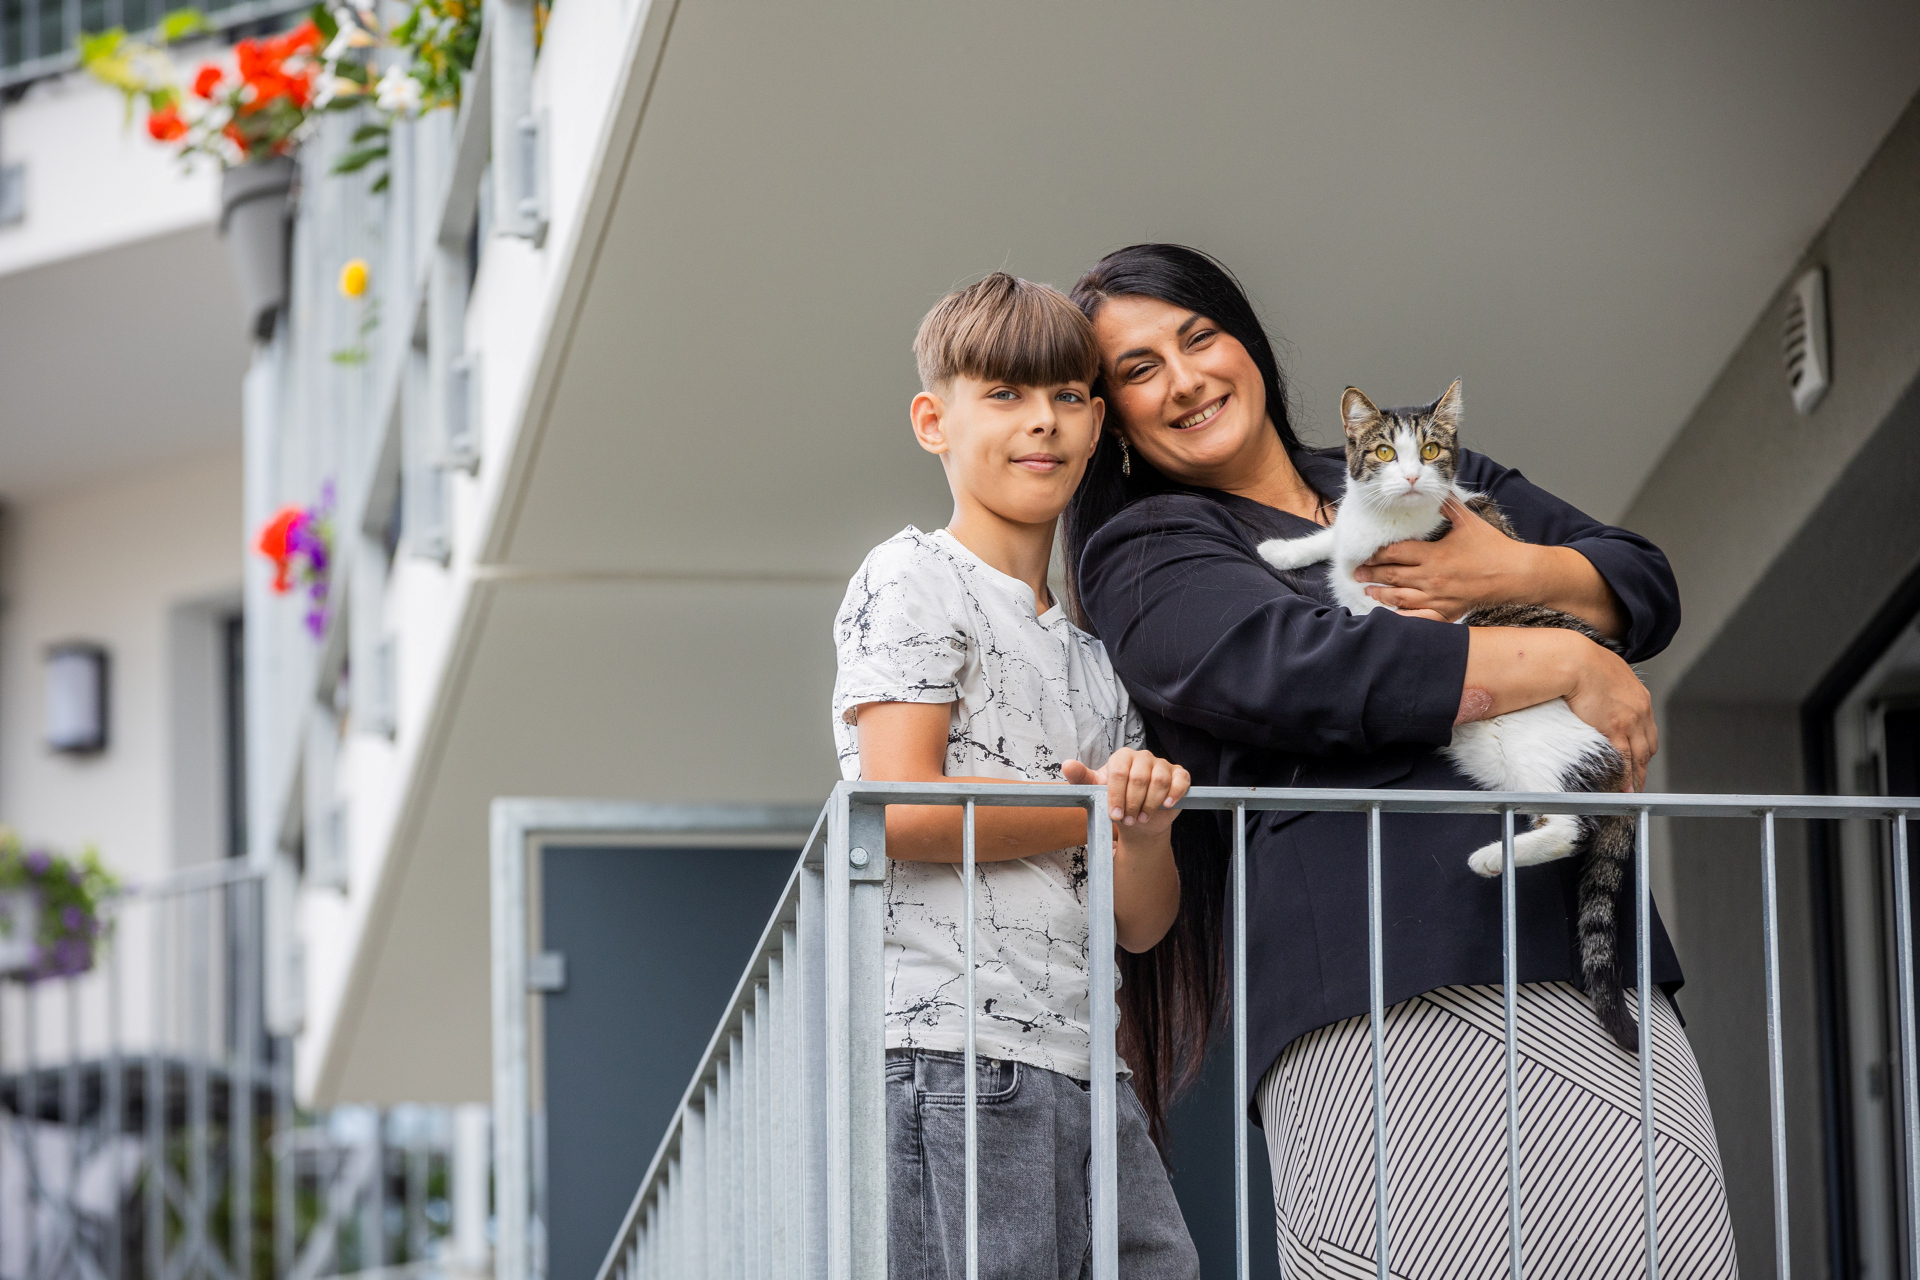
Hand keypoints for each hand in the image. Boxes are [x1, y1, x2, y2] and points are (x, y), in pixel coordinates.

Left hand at [1063, 749, 1190, 838]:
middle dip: (1132, 804)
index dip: (1116, 796)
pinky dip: (1174, 794)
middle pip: (1139, 779)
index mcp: (1122, 757)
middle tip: (1128, 820)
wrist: (1138, 817)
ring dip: (1150, 804)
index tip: (1115, 815)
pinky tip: (1166, 805)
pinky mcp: (1179, 774)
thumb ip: (1081, 778)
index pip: (1119, 773)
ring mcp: (1162, 765)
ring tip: (1142, 817)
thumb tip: (1067, 765)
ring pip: (1159, 781)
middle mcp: (1143, 757)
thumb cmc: (1116, 800)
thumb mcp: (1095, 790)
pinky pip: (1181, 781)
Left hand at [1358, 497, 1537, 618]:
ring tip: (1367, 590)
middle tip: (1357, 572)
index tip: (1367, 553)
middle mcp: (1432, 578)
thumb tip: (1436, 487)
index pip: (1395, 553)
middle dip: (1372, 574)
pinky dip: (1400, 617)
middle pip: (1392, 576)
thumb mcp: (1468, 521)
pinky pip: (1417, 618)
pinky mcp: (1446, 612)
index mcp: (1434, 555)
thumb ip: (1448, 505)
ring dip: (1380, 594)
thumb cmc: (1493, 547)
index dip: (1377, 553)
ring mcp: (1438, 598)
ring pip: (1400, 598)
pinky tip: (1389, 614)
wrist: (1516, 574)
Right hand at [1562, 640, 1656, 790]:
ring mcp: (1630, 720)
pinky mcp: (1615, 728)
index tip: (1637, 757)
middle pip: (1648, 745)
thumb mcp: (1603, 670)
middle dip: (1644, 764)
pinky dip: (1626, 775)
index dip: (1642, 745)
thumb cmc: (1580, 660)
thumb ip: (1606, 685)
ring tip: (1632, 791)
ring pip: (1640, 756)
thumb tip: (1592, 689)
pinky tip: (1623, 787)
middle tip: (1638, 779)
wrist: (1574, 660)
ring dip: (1638, 776)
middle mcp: (1640, 709)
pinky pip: (1625, 759)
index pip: (1647, 728)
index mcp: (1638, 695)